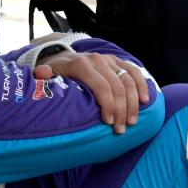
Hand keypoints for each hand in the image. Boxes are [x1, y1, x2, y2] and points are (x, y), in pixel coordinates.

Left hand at [34, 52, 149, 133]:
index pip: (101, 87)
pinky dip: (141, 85)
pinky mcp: (117, 61)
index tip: (108, 123)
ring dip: (133, 103)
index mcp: (81, 64)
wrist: (61, 57)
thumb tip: (42, 74)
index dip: (108, 106)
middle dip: (121, 110)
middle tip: (121, 130)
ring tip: (132, 122)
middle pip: (118, 87)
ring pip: (129, 80)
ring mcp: (109, 59)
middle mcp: (97, 59)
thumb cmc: (54, 73)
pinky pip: (134, 71)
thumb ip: (42, 76)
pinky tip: (144, 100)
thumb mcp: (45, 75)